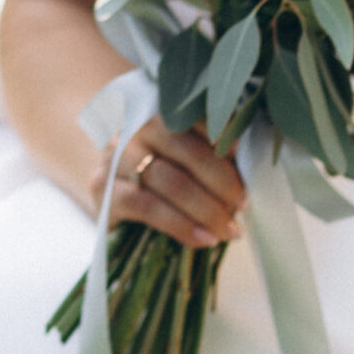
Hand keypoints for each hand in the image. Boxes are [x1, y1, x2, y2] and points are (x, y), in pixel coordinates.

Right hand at [86, 119, 246, 248]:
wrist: (117, 210)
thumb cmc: (164, 184)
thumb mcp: (188, 164)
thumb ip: (213, 157)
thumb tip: (251, 169)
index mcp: (161, 114)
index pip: (198, 118)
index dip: (225, 138)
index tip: (245, 160)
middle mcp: (136, 128)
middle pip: (188, 151)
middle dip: (222, 182)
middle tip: (242, 206)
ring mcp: (116, 158)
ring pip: (171, 181)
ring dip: (207, 209)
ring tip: (229, 230)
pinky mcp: (103, 189)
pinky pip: (148, 207)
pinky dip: (181, 225)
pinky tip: (203, 239)